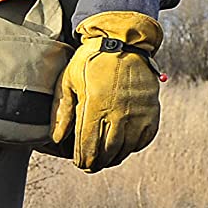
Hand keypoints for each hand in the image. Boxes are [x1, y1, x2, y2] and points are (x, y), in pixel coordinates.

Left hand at [50, 12, 162, 170]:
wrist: (125, 42)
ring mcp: (138, 114)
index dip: (82, 159)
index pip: (89, 145)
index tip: (79, 162)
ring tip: (104, 158)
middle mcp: (120, 113)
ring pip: (125, 150)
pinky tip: (122, 146)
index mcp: (96, 105)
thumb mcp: (70, 79)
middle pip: (107, 153)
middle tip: (89, 165)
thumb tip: (56, 137)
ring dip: (113, 158)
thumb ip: (63, 110)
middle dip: (96, 163)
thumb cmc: (92, 59)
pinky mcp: (151, 112)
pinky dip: (132, 147)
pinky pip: (143, 140)